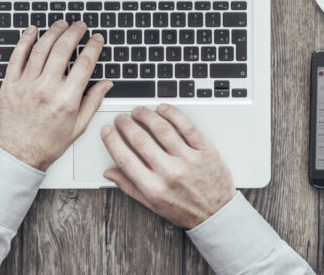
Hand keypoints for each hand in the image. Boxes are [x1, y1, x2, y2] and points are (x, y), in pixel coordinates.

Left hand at [0, 21, 112, 170]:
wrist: (18, 154)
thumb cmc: (47, 144)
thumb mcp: (78, 126)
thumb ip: (93, 102)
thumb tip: (106, 85)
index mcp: (66, 99)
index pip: (84, 64)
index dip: (93, 47)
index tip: (97, 39)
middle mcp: (46, 89)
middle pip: (63, 50)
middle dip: (74, 33)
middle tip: (80, 26)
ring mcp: (27, 85)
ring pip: (41, 48)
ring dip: (53, 32)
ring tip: (61, 24)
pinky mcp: (11, 84)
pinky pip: (17, 56)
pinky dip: (25, 41)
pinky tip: (32, 31)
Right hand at [101, 104, 235, 228]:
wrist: (216, 214)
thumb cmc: (184, 209)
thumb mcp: (152, 204)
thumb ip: (129, 186)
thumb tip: (109, 173)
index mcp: (154, 188)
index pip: (125, 159)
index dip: (112, 141)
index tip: (107, 131)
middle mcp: (170, 173)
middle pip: (141, 140)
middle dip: (126, 125)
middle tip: (122, 118)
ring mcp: (188, 160)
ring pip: (162, 129)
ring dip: (146, 115)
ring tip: (139, 111)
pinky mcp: (204, 150)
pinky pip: (187, 126)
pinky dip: (173, 114)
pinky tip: (163, 109)